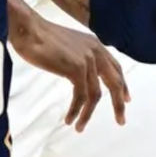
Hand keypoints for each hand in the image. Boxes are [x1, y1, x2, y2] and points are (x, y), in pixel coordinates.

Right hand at [11, 17, 129, 131]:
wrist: (29, 29)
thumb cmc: (40, 37)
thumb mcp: (67, 45)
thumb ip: (78, 56)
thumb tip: (79, 72)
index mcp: (95, 44)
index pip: (115, 67)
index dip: (123, 85)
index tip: (126, 99)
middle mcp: (96, 51)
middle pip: (115, 82)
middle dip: (118, 104)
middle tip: (120, 120)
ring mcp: (88, 60)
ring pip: (96, 95)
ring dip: (88, 114)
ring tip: (79, 127)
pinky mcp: (77, 68)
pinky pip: (81, 97)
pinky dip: (76, 110)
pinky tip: (69, 119)